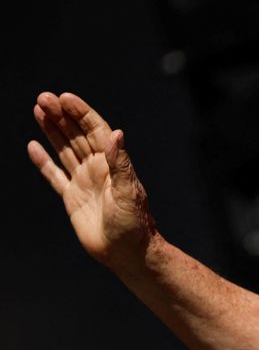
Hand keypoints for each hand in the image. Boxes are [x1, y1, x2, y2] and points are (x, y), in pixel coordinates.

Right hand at [28, 92, 156, 266]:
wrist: (127, 252)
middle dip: (61, 115)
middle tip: (42, 97)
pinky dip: (44, 161)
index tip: (64, 97)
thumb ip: (120, 163)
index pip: (95, 130)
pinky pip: (55, 175)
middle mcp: (98, 169)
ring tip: (38, 109)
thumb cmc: (134, 223)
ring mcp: (84, 182)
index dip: (80, 113)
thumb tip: (116, 133)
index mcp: (111, 164)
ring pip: (65, 149)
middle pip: (76, 135)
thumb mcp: (128, 191)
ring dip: (52, 130)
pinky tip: (33, 146)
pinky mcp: (72, 198)